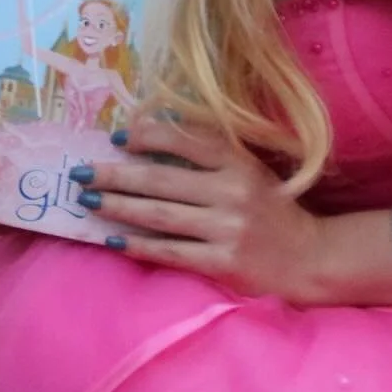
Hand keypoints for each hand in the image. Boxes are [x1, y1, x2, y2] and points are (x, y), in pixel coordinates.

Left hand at [72, 110, 327, 300]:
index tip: (114, 137)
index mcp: (237, 162)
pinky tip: (112, 241)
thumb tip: (154, 127)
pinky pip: (171, 252)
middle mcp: (232, 192)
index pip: (183, 140)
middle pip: (161, 179)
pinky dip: (139, 246)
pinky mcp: (225, 264)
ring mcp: (228, 229)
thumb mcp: (248, 167)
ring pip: (160, 215)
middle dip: (114, 174)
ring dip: (118, 207)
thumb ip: (209, 148)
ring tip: (88, 200)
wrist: (312, 259)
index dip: (146, 136)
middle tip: (79, 171)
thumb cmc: (271, 208)